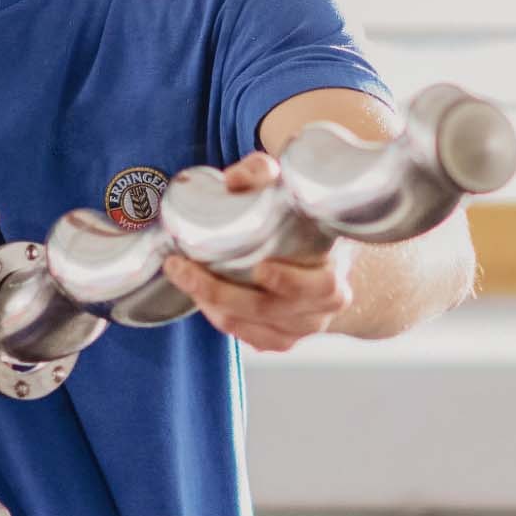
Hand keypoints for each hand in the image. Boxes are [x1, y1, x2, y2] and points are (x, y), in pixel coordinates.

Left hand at [160, 153, 354, 353]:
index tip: (261, 268)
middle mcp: (319, 312)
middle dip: (219, 290)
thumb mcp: (288, 189)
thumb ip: (263, 175)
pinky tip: (198, 294)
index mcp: (334, 279)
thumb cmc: (302, 221)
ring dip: (209, 303)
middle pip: (267, 309)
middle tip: (183, 266)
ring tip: (181, 274)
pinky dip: (217, 316)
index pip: (320, 288)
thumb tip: (234, 180)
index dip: (290, 282)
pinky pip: (242, 335)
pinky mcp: (277, 340)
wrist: (321, 259)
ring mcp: (297, 330)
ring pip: (247, 325)